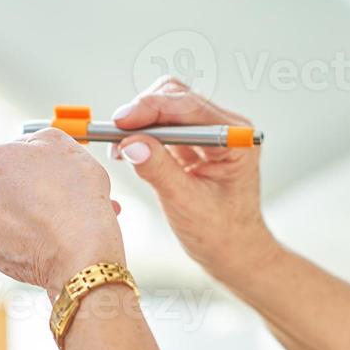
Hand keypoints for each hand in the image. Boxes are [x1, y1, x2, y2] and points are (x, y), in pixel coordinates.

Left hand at [0, 129, 124, 298]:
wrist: (82, 248)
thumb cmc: (71, 193)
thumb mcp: (58, 143)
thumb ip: (31, 142)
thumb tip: (27, 150)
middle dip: (1, 192)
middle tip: (35, 188)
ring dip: (17, 215)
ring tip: (52, 211)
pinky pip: (9, 244)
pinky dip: (26, 239)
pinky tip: (53, 232)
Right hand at [109, 77, 278, 284]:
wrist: (234, 252)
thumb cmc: (220, 234)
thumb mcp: (185, 204)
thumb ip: (159, 170)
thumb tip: (130, 143)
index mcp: (235, 138)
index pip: (189, 107)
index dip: (151, 108)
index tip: (120, 121)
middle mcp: (225, 128)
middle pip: (176, 97)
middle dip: (142, 112)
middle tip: (114, 135)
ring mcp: (209, 133)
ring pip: (166, 107)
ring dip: (139, 122)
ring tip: (118, 147)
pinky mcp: (194, 143)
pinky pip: (163, 126)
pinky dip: (142, 134)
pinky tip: (126, 151)